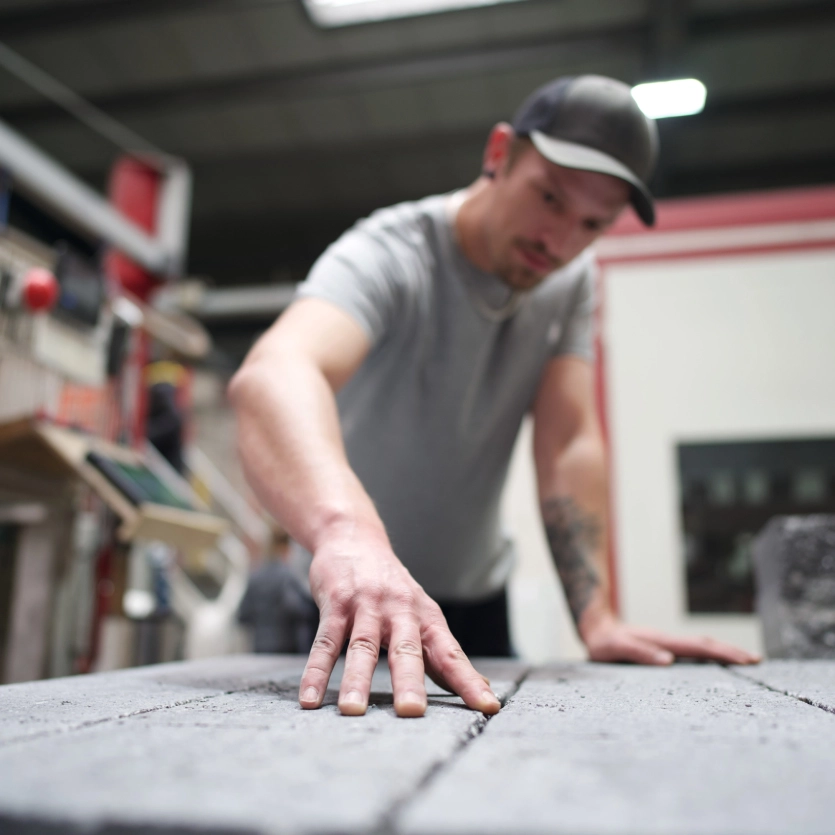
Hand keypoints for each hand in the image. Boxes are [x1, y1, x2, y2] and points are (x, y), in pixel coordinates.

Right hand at [297, 522, 501, 717]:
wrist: (355, 538)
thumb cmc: (391, 587)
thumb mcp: (420, 613)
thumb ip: (440, 653)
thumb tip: (479, 688)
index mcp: (426, 617)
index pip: (451, 653)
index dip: (469, 681)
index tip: (487, 707)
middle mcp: (400, 610)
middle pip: (406, 649)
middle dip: (409, 681)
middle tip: (412, 712)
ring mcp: (367, 606)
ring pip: (362, 646)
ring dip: (357, 679)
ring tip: (352, 711)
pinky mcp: (336, 603)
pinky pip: (325, 641)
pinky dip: (316, 671)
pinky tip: (309, 699)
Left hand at [581, 611, 760, 665]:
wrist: (596, 629)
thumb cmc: (603, 643)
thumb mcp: (616, 649)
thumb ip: (639, 653)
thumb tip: (668, 660)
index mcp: (662, 641)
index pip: (698, 647)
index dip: (723, 653)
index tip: (745, 659)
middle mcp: (668, 641)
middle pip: (705, 644)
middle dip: (732, 652)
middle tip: (758, 661)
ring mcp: (667, 643)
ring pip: (700, 647)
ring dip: (723, 653)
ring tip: (747, 661)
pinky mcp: (663, 648)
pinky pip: (691, 652)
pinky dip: (709, 656)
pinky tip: (718, 664)